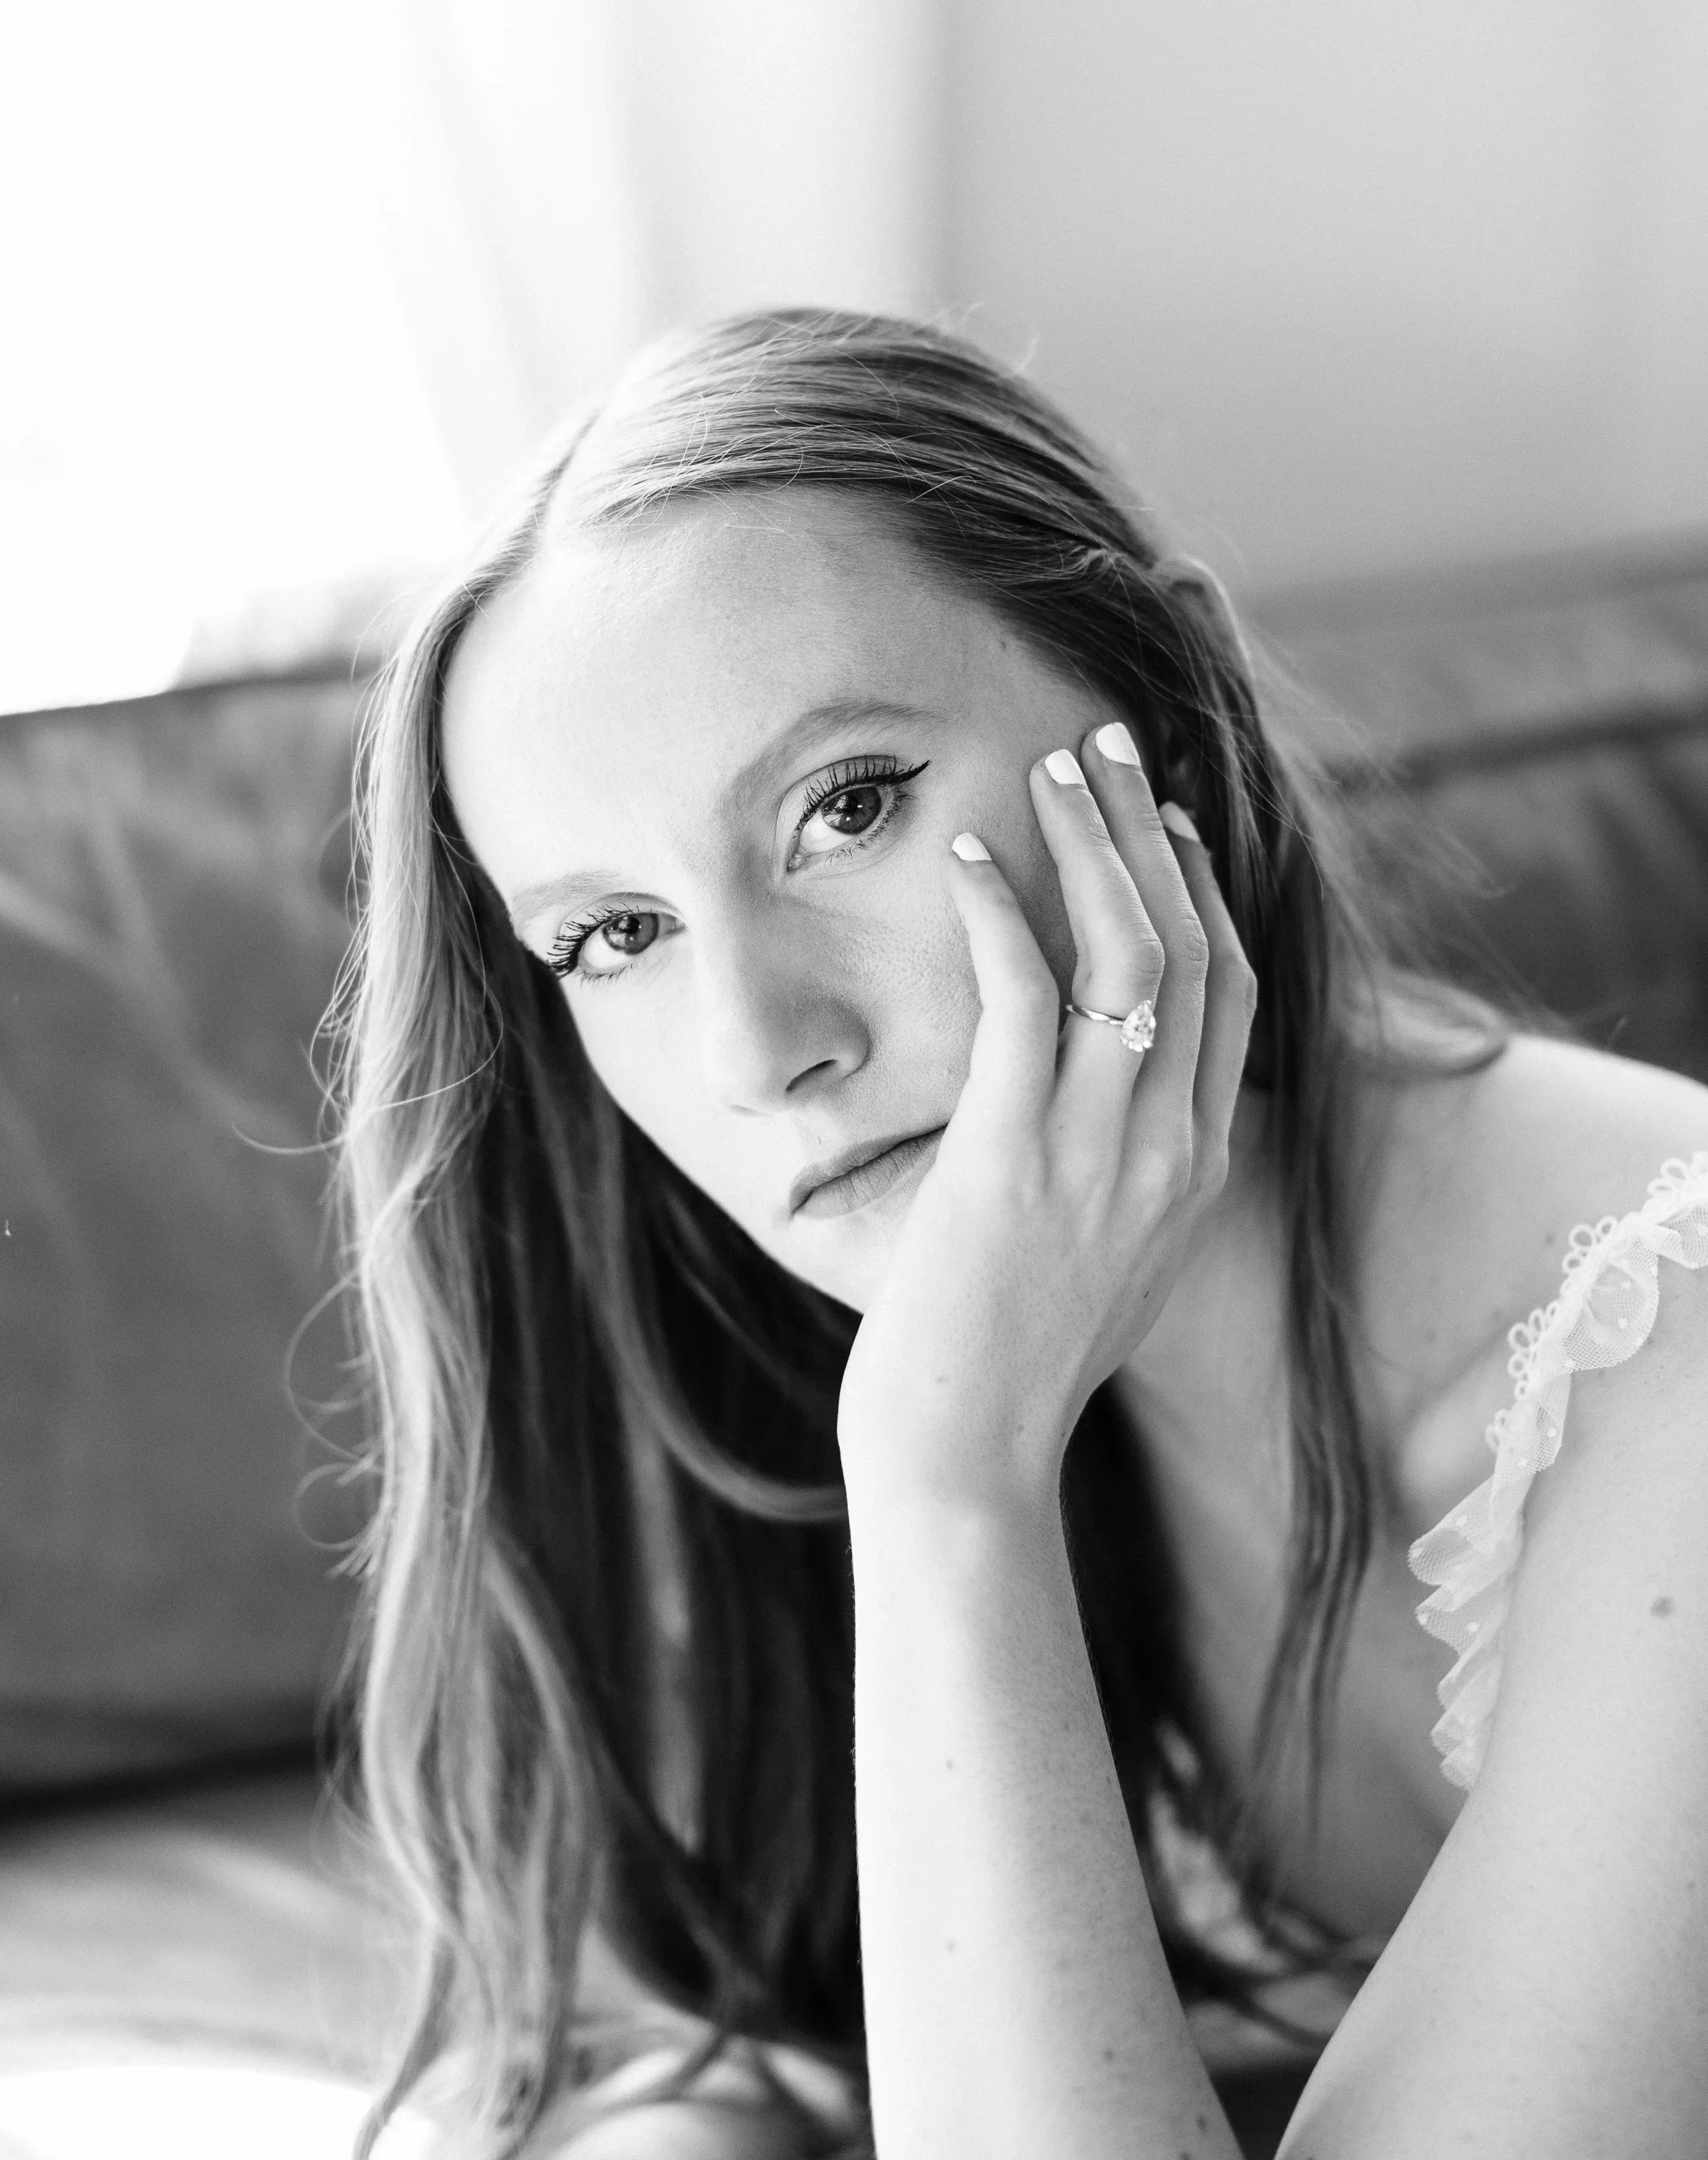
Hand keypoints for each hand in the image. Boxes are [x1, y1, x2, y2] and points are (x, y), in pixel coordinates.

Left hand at [835, 720, 1256, 1514]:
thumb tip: (1103, 1098)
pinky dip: (1006, 914)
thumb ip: (1126, 1168)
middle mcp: (1173, 1149)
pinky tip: (975, 857)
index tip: (1158, 813)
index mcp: (1200, 1165)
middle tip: (1106, 742)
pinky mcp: (1017, 1158)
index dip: (1199, 886)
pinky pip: (1027, 1001)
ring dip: (1092, 846)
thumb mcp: (1106, 1253)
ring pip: (1130, 956)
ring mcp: (1105, 1154)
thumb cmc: (1010, 1356)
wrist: (967, 1456)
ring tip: (1050, 768)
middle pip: (1192, 947)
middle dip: (1150, 829)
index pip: (1230, 991)